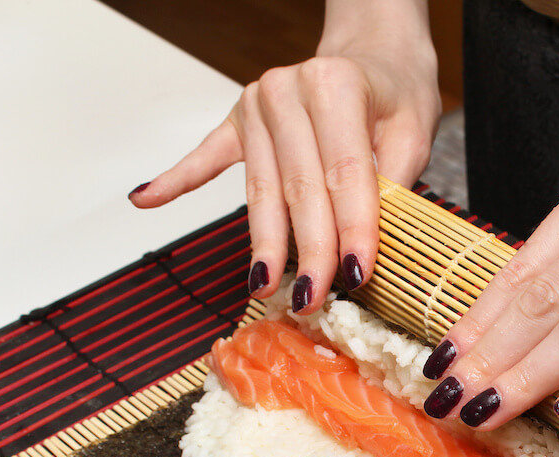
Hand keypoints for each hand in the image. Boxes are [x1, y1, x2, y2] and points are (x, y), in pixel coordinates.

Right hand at [128, 3, 439, 310]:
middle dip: (307, 250)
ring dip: (263, 243)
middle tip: (311, 299)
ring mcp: (258, 104)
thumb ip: (392, 186)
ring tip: (263, 286)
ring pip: (261, 188)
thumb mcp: (413, 133)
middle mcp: (289, 89)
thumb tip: (369, 246)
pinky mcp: (238, 119)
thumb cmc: (393, 96)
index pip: (343, 173)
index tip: (356, 275)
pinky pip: (206, 156)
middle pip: (298, 186)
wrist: (372, 55)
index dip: (351, 229)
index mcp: (336, 85)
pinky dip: (176, 179)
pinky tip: (146, 198)